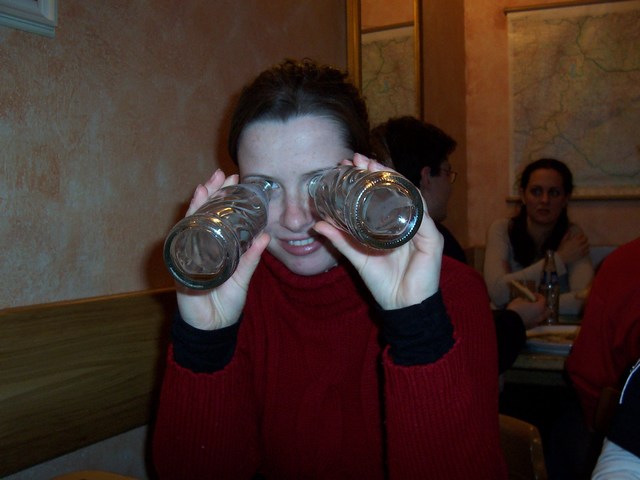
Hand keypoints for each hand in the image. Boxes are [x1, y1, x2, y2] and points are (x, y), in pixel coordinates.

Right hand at [174, 170, 269, 330]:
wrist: (213, 328)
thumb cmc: (225, 302)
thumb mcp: (242, 277)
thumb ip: (252, 258)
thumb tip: (266, 237)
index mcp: (216, 247)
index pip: (218, 216)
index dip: (223, 197)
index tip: (233, 178)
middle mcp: (200, 246)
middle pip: (203, 213)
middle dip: (210, 192)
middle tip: (220, 175)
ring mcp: (188, 254)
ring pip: (191, 223)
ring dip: (198, 203)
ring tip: (206, 186)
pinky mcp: (180, 265)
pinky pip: (182, 243)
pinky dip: (187, 227)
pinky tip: (193, 213)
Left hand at [313, 154, 442, 309]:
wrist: (401, 307)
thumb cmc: (383, 282)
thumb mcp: (357, 256)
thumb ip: (340, 240)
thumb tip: (318, 224)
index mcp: (394, 223)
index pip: (384, 192)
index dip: (369, 176)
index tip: (350, 164)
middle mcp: (410, 222)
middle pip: (397, 189)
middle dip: (379, 171)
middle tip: (359, 159)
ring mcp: (423, 230)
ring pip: (411, 197)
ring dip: (393, 179)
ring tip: (374, 168)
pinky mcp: (432, 241)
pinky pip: (422, 218)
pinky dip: (411, 203)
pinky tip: (398, 191)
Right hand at [506, 294, 547, 329]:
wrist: (510, 323)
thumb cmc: (516, 309)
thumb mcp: (518, 300)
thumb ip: (524, 300)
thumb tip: (525, 301)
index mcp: (539, 307)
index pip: (543, 299)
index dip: (538, 296)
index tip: (533, 294)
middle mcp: (541, 315)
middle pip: (547, 311)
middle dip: (543, 307)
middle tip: (536, 304)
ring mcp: (537, 322)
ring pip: (542, 317)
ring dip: (538, 313)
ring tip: (531, 311)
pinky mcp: (531, 327)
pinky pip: (535, 322)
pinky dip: (533, 318)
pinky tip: (527, 317)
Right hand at [557, 230, 588, 264]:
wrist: (561, 258)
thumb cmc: (561, 249)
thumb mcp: (563, 241)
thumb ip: (567, 235)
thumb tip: (569, 231)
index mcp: (574, 240)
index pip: (582, 235)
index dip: (582, 235)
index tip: (581, 236)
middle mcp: (579, 244)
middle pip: (586, 239)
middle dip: (584, 239)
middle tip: (583, 240)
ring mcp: (581, 250)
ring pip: (587, 245)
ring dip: (586, 244)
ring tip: (584, 245)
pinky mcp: (582, 254)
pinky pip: (587, 251)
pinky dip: (587, 250)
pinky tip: (584, 250)